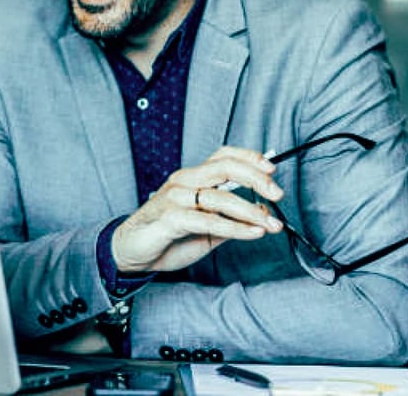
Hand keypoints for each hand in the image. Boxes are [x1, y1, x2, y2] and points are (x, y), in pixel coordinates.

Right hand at [111, 146, 283, 273]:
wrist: (131, 252)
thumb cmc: (168, 236)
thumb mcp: (207, 228)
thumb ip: (231, 219)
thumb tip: (263, 213)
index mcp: (193, 177)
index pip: (223, 156)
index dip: (248, 157)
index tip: (272, 168)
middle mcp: (184, 181)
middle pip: (224, 167)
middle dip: (255, 178)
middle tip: (277, 193)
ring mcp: (175, 198)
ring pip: (218, 196)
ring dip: (250, 210)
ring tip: (271, 224)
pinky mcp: (169, 218)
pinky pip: (206, 220)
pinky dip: (233, 227)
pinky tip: (252, 232)